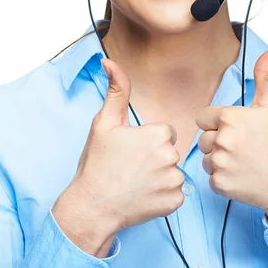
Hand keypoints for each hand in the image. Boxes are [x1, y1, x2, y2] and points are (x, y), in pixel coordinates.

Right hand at [65, 58, 185, 231]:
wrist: (92, 206)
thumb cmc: (97, 163)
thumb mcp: (104, 122)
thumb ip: (116, 90)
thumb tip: (109, 61)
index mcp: (158, 134)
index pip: (164, 132)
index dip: (147, 141)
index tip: (130, 151)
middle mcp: (171, 156)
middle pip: (170, 151)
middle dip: (155, 158)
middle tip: (131, 168)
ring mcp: (174, 181)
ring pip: (173, 172)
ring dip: (159, 177)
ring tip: (136, 182)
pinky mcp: (174, 202)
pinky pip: (175, 194)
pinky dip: (162, 196)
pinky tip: (143, 196)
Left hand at [196, 43, 267, 225]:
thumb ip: (267, 73)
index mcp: (231, 117)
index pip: (204, 117)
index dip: (220, 123)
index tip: (239, 130)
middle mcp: (222, 140)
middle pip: (204, 138)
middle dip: (219, 141)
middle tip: (245, 147)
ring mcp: (220, 163)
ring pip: (205, 157)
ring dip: (219, 160)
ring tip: (244, 161)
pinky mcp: (219, 185)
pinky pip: (210, 177)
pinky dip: (223, 178)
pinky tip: (242, 176)